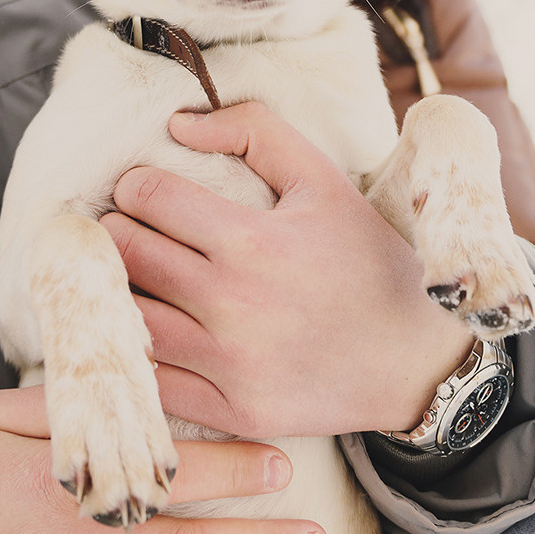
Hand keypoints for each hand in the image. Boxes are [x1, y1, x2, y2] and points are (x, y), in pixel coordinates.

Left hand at [103, 102, 474, 437]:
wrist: (416, 359)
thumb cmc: (367, 260)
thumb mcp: (324, 180)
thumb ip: (255, 131)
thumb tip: (177, 124)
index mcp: (252, 241)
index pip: (147, 197)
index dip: (136, 186)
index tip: (146, 193)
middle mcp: (233, 303)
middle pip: (126, 254)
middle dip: (117, 232)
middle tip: (128, 231)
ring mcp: (230, 364)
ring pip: (128, 317)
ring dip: (119, 291)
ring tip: (134, 279)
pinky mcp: (233, 410)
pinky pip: (153, 380)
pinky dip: (140, 353)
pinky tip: (151, 332)